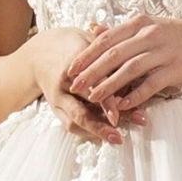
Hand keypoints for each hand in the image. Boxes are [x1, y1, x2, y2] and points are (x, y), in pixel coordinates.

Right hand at [30, 24, 148, 144]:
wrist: (42, 51)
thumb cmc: (75, 45)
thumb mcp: (93, 41)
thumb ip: (114, 55)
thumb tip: (139, 63)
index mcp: (74, 63)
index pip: (92, 84)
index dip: (106, 101)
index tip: (120, 112)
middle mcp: (64, 83)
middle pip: (81, 109)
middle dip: (101, 125)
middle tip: (120, 135)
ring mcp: (58, 98)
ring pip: (75, 120)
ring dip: (96, 132)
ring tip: (116, 139)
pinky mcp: (56, 108)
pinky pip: (71, 124)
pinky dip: (88, 132)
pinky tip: (105, 135)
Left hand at [63, 15, 181, 110]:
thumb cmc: (176, 35)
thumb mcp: (148, 26)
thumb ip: (120, 31)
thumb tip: (93, 28)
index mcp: (139, 24)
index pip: (106, 40)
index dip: (86, 55)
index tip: (70, 68)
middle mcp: (149, 36)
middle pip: (113, 55)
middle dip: (91, 72)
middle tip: (74, 85)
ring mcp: (162, 53)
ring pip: (129, 70)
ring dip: (109, 85)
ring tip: (93, 98)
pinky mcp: (175, 69)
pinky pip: (151, 84)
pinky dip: (135, 95)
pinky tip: (122, 105)